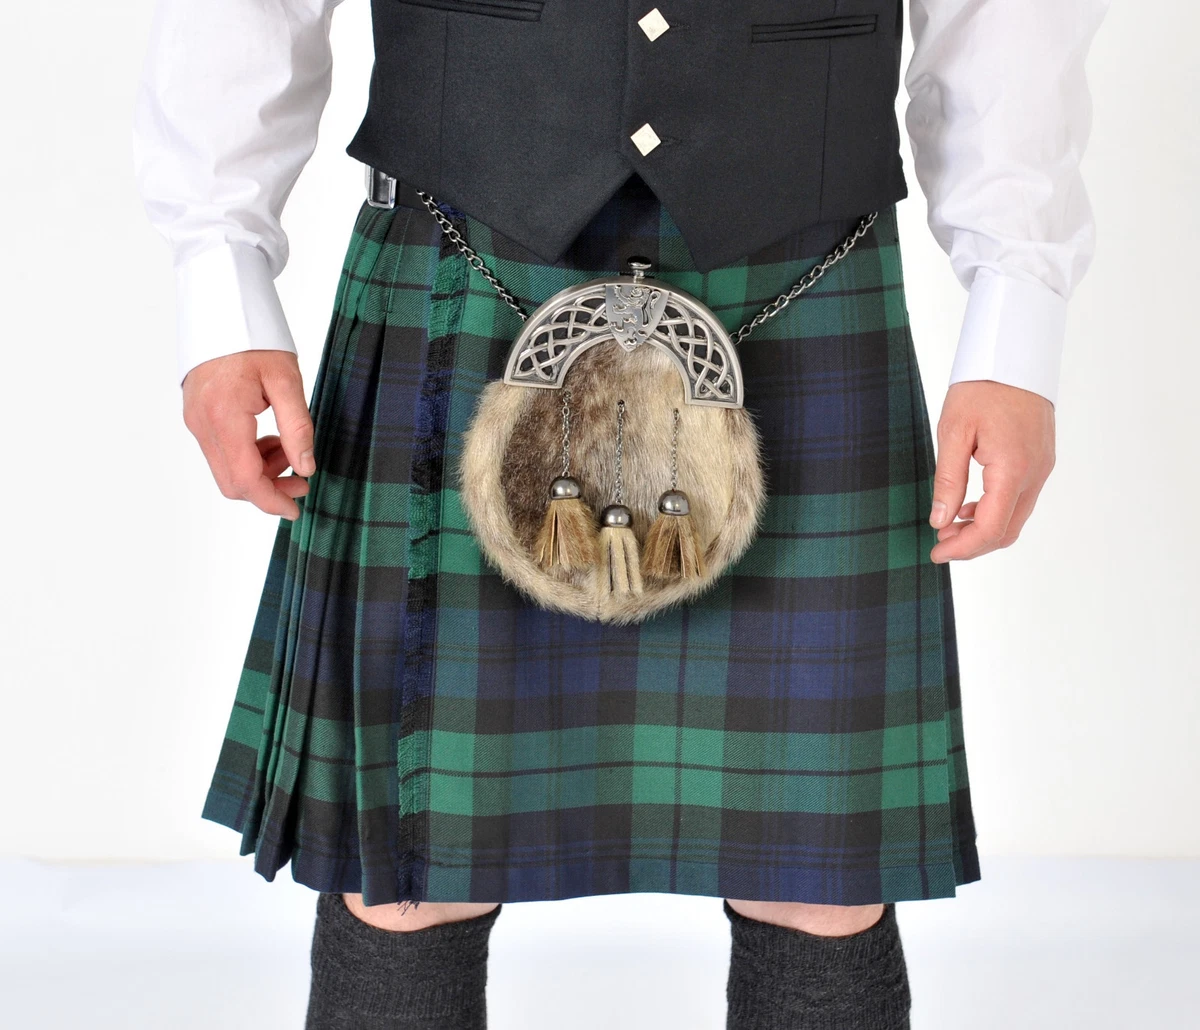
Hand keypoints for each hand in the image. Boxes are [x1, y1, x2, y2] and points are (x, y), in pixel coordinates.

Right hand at [181, 350, 315, 519]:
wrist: (221, 308)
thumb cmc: (255, 338)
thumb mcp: (286, 379)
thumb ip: (298, 427)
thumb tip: (306, 468)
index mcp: (223, 416)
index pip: (245, 480)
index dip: (272, 500)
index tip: (297, 508)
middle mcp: (202, 424)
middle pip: (232, 482)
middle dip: (269, 488)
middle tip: (302, 481)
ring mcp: (195, 421)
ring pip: (226, 469)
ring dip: (260, 471)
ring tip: (289, 450)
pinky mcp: (197, 416)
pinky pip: (220, 451)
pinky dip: (247, 456)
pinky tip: (270, 440)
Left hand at [928, 380, 1054, 562]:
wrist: (1013, 354)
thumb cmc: (982, 387)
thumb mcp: (953, 432)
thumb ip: (948, 480)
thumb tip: (940, 521)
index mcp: (1013, 468)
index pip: (992, 528)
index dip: (963, 548)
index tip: (937, 553)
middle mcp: (1035, 473)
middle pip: (1007, 531)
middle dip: (973, 545)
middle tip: (939, 543)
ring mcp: (1042, 468)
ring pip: (1015, 518)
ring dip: (984, 529)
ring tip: (948, 526)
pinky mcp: (1041, 461)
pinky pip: (1020, 499)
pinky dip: (996, 511)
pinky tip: (969, 507)